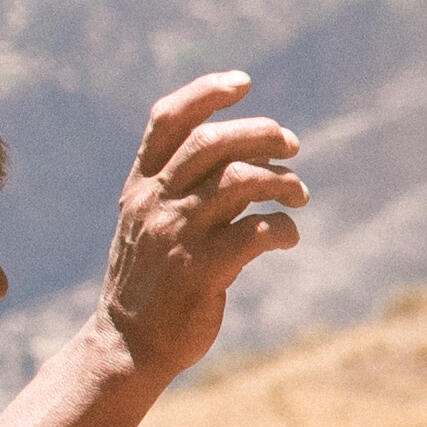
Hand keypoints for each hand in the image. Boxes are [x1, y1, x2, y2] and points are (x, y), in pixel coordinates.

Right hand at [97, 73, 305, 380]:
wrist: (128, 344)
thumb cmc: (152, 279)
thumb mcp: (151, 223)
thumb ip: (186, 187)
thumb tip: (255, 157)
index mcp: (140, 186)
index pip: (167, 120)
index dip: (205, 93)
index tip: (243, 82)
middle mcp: (154, 203)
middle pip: (211, 143)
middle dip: (261, 134)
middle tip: (293, 146)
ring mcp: (176, 235)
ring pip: (238, 181)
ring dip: (282, 181)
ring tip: (299, 195)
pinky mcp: (201, 270)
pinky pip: (256, 232)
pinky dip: (284, 228)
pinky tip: (288, 237)